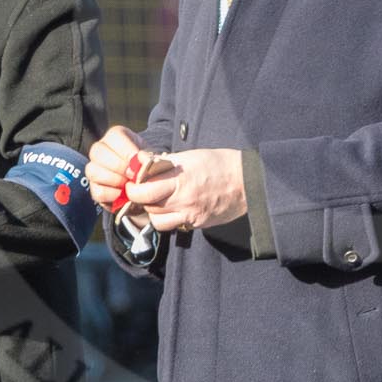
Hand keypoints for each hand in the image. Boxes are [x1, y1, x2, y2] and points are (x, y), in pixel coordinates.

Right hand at [86, 126, 144, 208]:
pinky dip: (111, 195)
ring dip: (114, 180)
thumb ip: (148, 156)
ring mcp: (94, 169)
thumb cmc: (148, 164)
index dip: (126, 151)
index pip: (114, 136)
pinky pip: (97, 191)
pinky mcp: (94, 189)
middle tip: (134, 175)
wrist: (147, 183)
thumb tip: (143, 159)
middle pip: (98, 152)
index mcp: (116, 136)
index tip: (138, 162)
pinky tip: (123, 195)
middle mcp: (101, 149)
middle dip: (118, 166)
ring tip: (129, 185)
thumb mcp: (151, 156)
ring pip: (93, 171)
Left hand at [124, 148, 247, 230]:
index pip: (144, 192)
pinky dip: (169, 219)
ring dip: (154, 212)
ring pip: (158, 222)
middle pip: (148, 207)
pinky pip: (175, 226)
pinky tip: (174, 208)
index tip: (134, 184)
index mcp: (180, 180)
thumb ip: (166, 162)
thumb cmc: (220, 163)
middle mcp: (183, 200)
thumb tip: (145, 163)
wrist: (247, 181)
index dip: (134, 189)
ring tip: (159, 201)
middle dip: (142, 200)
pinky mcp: (198, 224)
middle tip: (144, 191)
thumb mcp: (191, 156)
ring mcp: (191, 215)